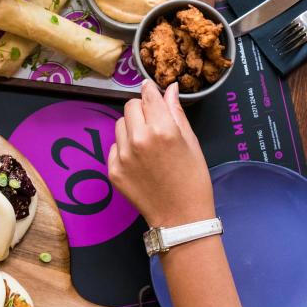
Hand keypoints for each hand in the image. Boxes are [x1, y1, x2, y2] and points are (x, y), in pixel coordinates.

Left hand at [108, 81, 215, 227]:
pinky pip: (114, 146)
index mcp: (163, 129)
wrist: (181, 218)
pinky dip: (124, 148)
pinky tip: (139, 161)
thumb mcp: (191, 142)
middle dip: (141, 110)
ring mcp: (123, 156)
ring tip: (147, 145)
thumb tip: (168, 88)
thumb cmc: (193, 179)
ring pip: (120, 124)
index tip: (151, 91)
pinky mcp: (113, 170)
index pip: (148, 95)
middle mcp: (139, 139)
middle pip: (130, 106)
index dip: (150, 90)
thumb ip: (176, 112)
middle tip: (153, 124)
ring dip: (131, 127)